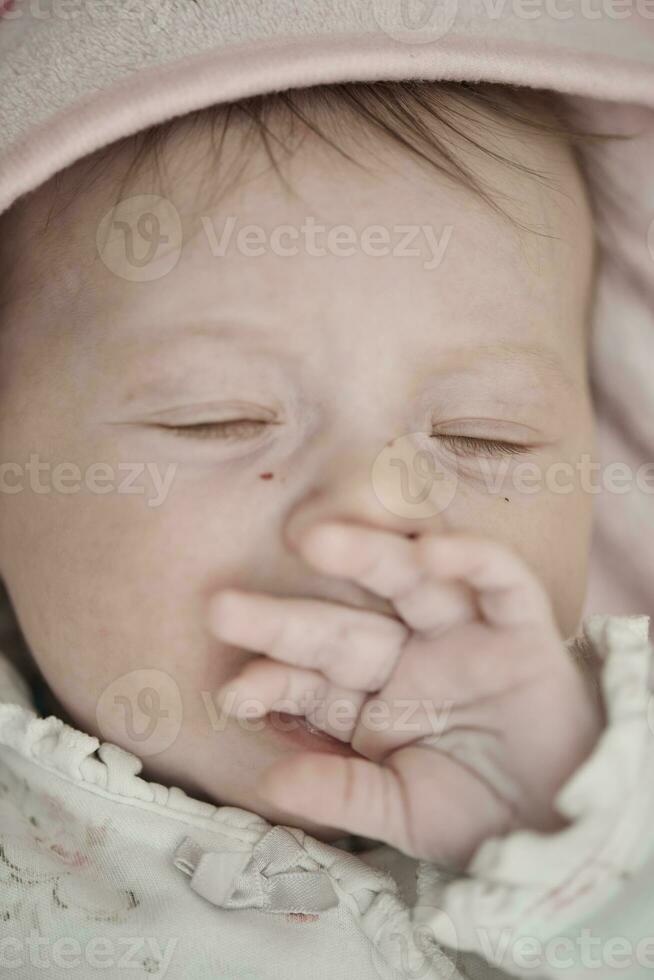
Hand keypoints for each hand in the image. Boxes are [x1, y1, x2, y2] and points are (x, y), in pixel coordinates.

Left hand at [208, 523, 602, 866]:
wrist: (564, 826)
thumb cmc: (480, 817)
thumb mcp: (403, 812)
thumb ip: (344, 794)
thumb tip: (272, 785)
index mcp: (374, 703)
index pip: (312, 680)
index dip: (274, 680)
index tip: (234, 693)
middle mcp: (410, 659)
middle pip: (342, 629)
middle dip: (287, 619)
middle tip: (223, 607)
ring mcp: (462, 637)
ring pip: (408, 586)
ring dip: (367, 558)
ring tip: (316, 540)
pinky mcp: (519, 628)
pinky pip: (499, 582)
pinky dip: (471, 561)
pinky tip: (429, 550)